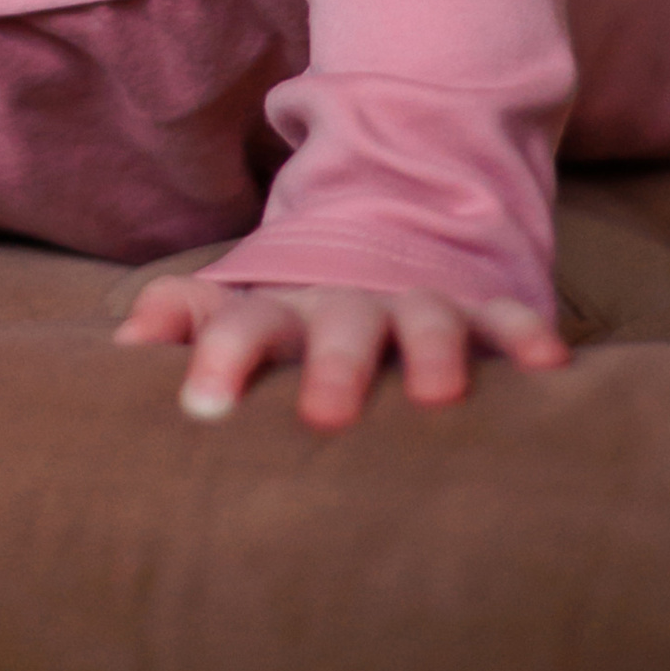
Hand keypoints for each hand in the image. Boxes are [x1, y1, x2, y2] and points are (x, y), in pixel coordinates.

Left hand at [113, 274, 569, 429]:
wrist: (372, 253)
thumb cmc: (290, 321)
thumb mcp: (234, 315)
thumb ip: (181, 320)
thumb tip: (120, 348)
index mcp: (283, 311)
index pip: (241, 325)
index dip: (222, 359)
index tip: (200, 407)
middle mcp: (350, 303)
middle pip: (339, 323)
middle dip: (334, 364)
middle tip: (324, 417)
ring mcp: (414, 304)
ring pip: (426, 317)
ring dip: (430, 348)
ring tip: (437, 396)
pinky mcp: (476, 314)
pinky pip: (504, 317)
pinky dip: (523, 332)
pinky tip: (548, 366)